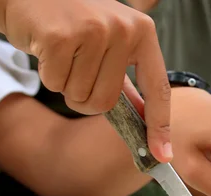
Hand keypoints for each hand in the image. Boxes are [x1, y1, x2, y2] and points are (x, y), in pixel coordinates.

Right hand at [0, 0, 171, 161]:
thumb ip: (127, 82)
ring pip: (80, 96)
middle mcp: (123, 29)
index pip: (159, 89)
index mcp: (143, 32)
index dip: (160, 126)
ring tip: (64, 56)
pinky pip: (56, 83)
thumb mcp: (110, 43)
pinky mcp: (61, 36)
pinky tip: (48, 50)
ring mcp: (93, 30)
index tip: (162, 155)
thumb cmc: (73, 25)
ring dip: (66, 86)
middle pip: (107, 102)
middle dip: (85, 99)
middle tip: (77, 72)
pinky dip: (48, 75)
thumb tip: (146, 122)